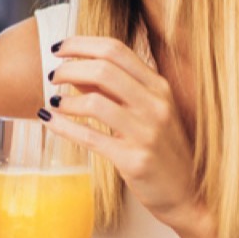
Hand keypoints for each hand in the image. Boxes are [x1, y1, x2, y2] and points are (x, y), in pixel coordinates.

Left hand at [45, 36, 204, 232]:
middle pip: (104, 68)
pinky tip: (50, 121)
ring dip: (66, 99)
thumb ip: (114, 89)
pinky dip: (64, 126)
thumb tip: (74, 70)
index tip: (58, 48)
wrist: (188, 193)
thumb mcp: (146, 111)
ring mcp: (147, 132)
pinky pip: (90, 137)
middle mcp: (156, 104)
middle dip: (69, 67)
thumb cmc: (162, 149)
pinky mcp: (134, 159)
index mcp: (159, 86)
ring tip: (54, 101)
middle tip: (53, 75)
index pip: (116, 50)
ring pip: (95, 101)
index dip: (82, 44)